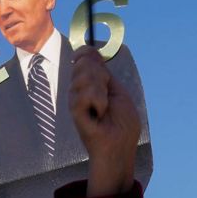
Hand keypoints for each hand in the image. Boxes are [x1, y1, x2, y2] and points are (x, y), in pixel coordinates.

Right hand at [69, 48, 138, 196]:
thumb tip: (90, 52)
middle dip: (100, 75)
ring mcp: (75, 99)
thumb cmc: (122, 124)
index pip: (82, 58)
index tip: (92, 57)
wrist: (120, 145)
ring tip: (105, 109)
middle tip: (107, 95)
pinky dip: (97, 101)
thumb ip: (104, 73)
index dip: (86, 53)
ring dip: (101, 91)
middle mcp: (80, 89)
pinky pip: (83, 93)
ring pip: (84, 76)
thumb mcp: (117, 91)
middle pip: (83, 64)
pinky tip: (99, 114)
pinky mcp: (74, 110)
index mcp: (91, 84)